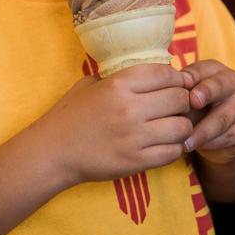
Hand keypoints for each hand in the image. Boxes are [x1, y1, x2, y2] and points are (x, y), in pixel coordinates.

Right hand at [39, 64, 192, 185]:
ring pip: (182, 126)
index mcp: (119, 84)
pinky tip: (164, 145)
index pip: (167, 74)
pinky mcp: (135, 161)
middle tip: (175, 108)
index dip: (177, 79)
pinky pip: (172, 152)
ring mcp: (133, 136)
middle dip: (183, 102)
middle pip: (180, 98)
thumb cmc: (71, 115)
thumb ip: (120, 76)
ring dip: (182, 126)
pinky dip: (174, 148)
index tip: (174, 86)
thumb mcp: (91, 84)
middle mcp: (129, 108)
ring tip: (172, 127)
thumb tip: (150, 72)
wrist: (51, 153)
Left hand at [180, 60, 234, 166]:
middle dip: (206, 91)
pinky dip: (210, 143)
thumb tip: (165, 102)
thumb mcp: (187, 102)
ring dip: (203, 131)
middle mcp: (233, 83)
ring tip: (185, 142)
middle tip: (193, 101)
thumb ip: (180, 99)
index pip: (203, 68)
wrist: (219, 139)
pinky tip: (197, 147)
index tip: (182, 82)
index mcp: (214, 70)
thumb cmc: (198, 112)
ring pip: (223, 118)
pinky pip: (229, 136)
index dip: (192, 75)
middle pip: (220, 85)